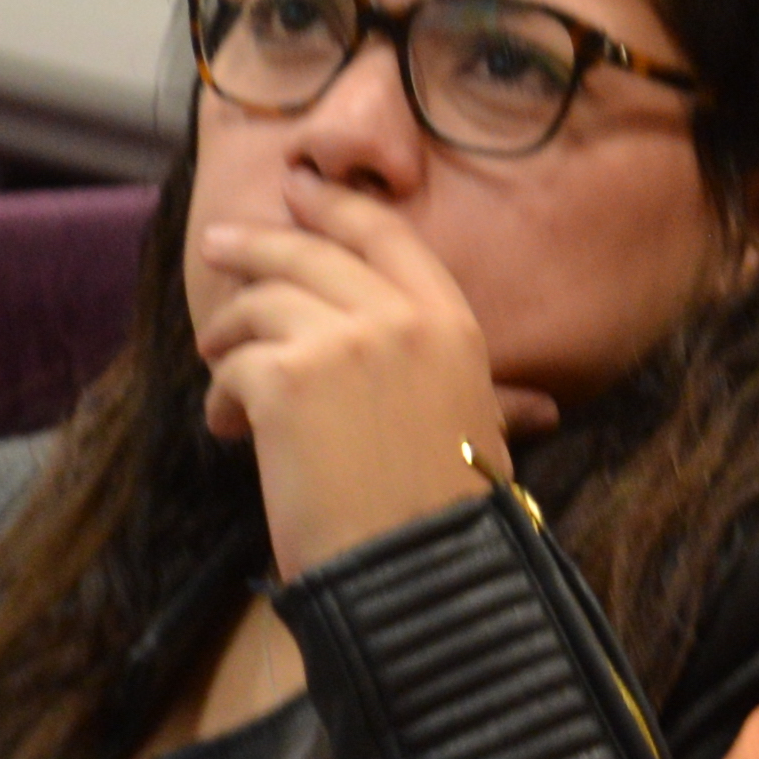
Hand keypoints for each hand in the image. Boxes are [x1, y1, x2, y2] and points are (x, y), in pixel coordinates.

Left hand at [197, 172, 551, 575]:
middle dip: (256, 245)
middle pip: (308, 254)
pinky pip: (231, 367)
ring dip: (231, 336)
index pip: (384, 235)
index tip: (298, 191)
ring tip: (223, 369)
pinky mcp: (281, 379)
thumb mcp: (480, 430)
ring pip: (259, 306)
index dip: (335, 206)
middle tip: (219, 247)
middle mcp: (398, 318)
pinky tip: (233, 431)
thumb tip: (540, 408)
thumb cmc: (450, 509)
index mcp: (452, 323)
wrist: (413, 567)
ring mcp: (338, 343)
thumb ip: (483, 394)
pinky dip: (222, 398)